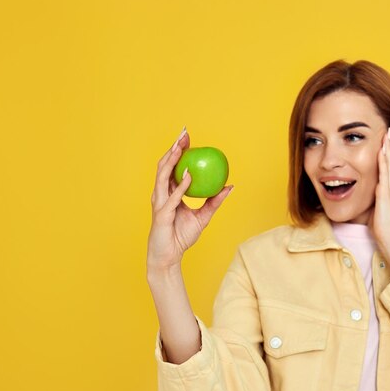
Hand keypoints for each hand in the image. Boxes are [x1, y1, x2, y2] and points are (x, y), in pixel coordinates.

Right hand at [147, 127, 233, 274]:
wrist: (169, 257)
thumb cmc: (181, 237)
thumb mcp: (203, 217)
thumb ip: (214, 202)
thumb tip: (230, 187)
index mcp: (168, 193)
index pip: (172, 166)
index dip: (178, 150)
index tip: (189, 137)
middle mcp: (161, 194)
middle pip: (165, 165)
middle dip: (174, 147)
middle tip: (184, 134)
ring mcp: (159, 203)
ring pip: (163, 175)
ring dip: (173, 159)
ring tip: (182, 146)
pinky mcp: (161, 213)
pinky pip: (173, 196)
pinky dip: (181, 184)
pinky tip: (189, 173)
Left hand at [369, 121, 389, 273]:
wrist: (387, 237)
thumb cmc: (381, 224)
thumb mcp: (376, 205)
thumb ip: (375, 196)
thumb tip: (371, 190)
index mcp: (389, 186)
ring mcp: (389, 187)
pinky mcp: (385, 192)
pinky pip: (384, 173)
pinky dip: (384, 160)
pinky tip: (383, 150)